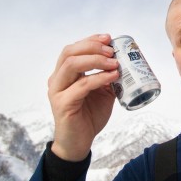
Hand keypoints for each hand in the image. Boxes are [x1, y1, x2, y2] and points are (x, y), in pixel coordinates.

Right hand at [48, 34, 118, 161]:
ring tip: (114, 62)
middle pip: (69, 53)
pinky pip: (81, 86)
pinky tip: (112, 76)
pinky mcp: (63, 104)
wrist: (78, 143)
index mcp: (64, 74)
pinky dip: (98, 78)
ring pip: (72, 65)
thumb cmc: (88, 116)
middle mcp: (57, 80)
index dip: (90, 40)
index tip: (108, 38)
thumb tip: (124, 63)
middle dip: (92, 47)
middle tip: (111, 50)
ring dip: (95, 60)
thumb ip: (107, 78)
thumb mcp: (102, 93)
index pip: (73, 49)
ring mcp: (57, 91)